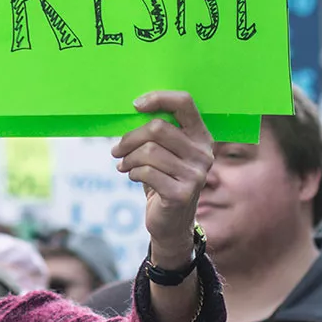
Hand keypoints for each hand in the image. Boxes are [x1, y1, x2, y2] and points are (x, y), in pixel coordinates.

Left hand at [112, 92, 213, 267]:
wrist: (171, 223)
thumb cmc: (162, 180)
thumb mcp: (163, 154)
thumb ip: (156, 134)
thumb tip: (131, 110)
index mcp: (201, 137)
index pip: (185, 103)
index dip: (158, 98)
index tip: (135, 105)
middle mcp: (204, 153)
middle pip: (158, 128)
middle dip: (130, 138)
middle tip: (117, 150)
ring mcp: (196, 174)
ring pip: (149, 151)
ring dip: (128, 159)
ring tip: (124, 165)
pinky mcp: (182, 193)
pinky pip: (146, 172)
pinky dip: (132, 173)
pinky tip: (131, 176)